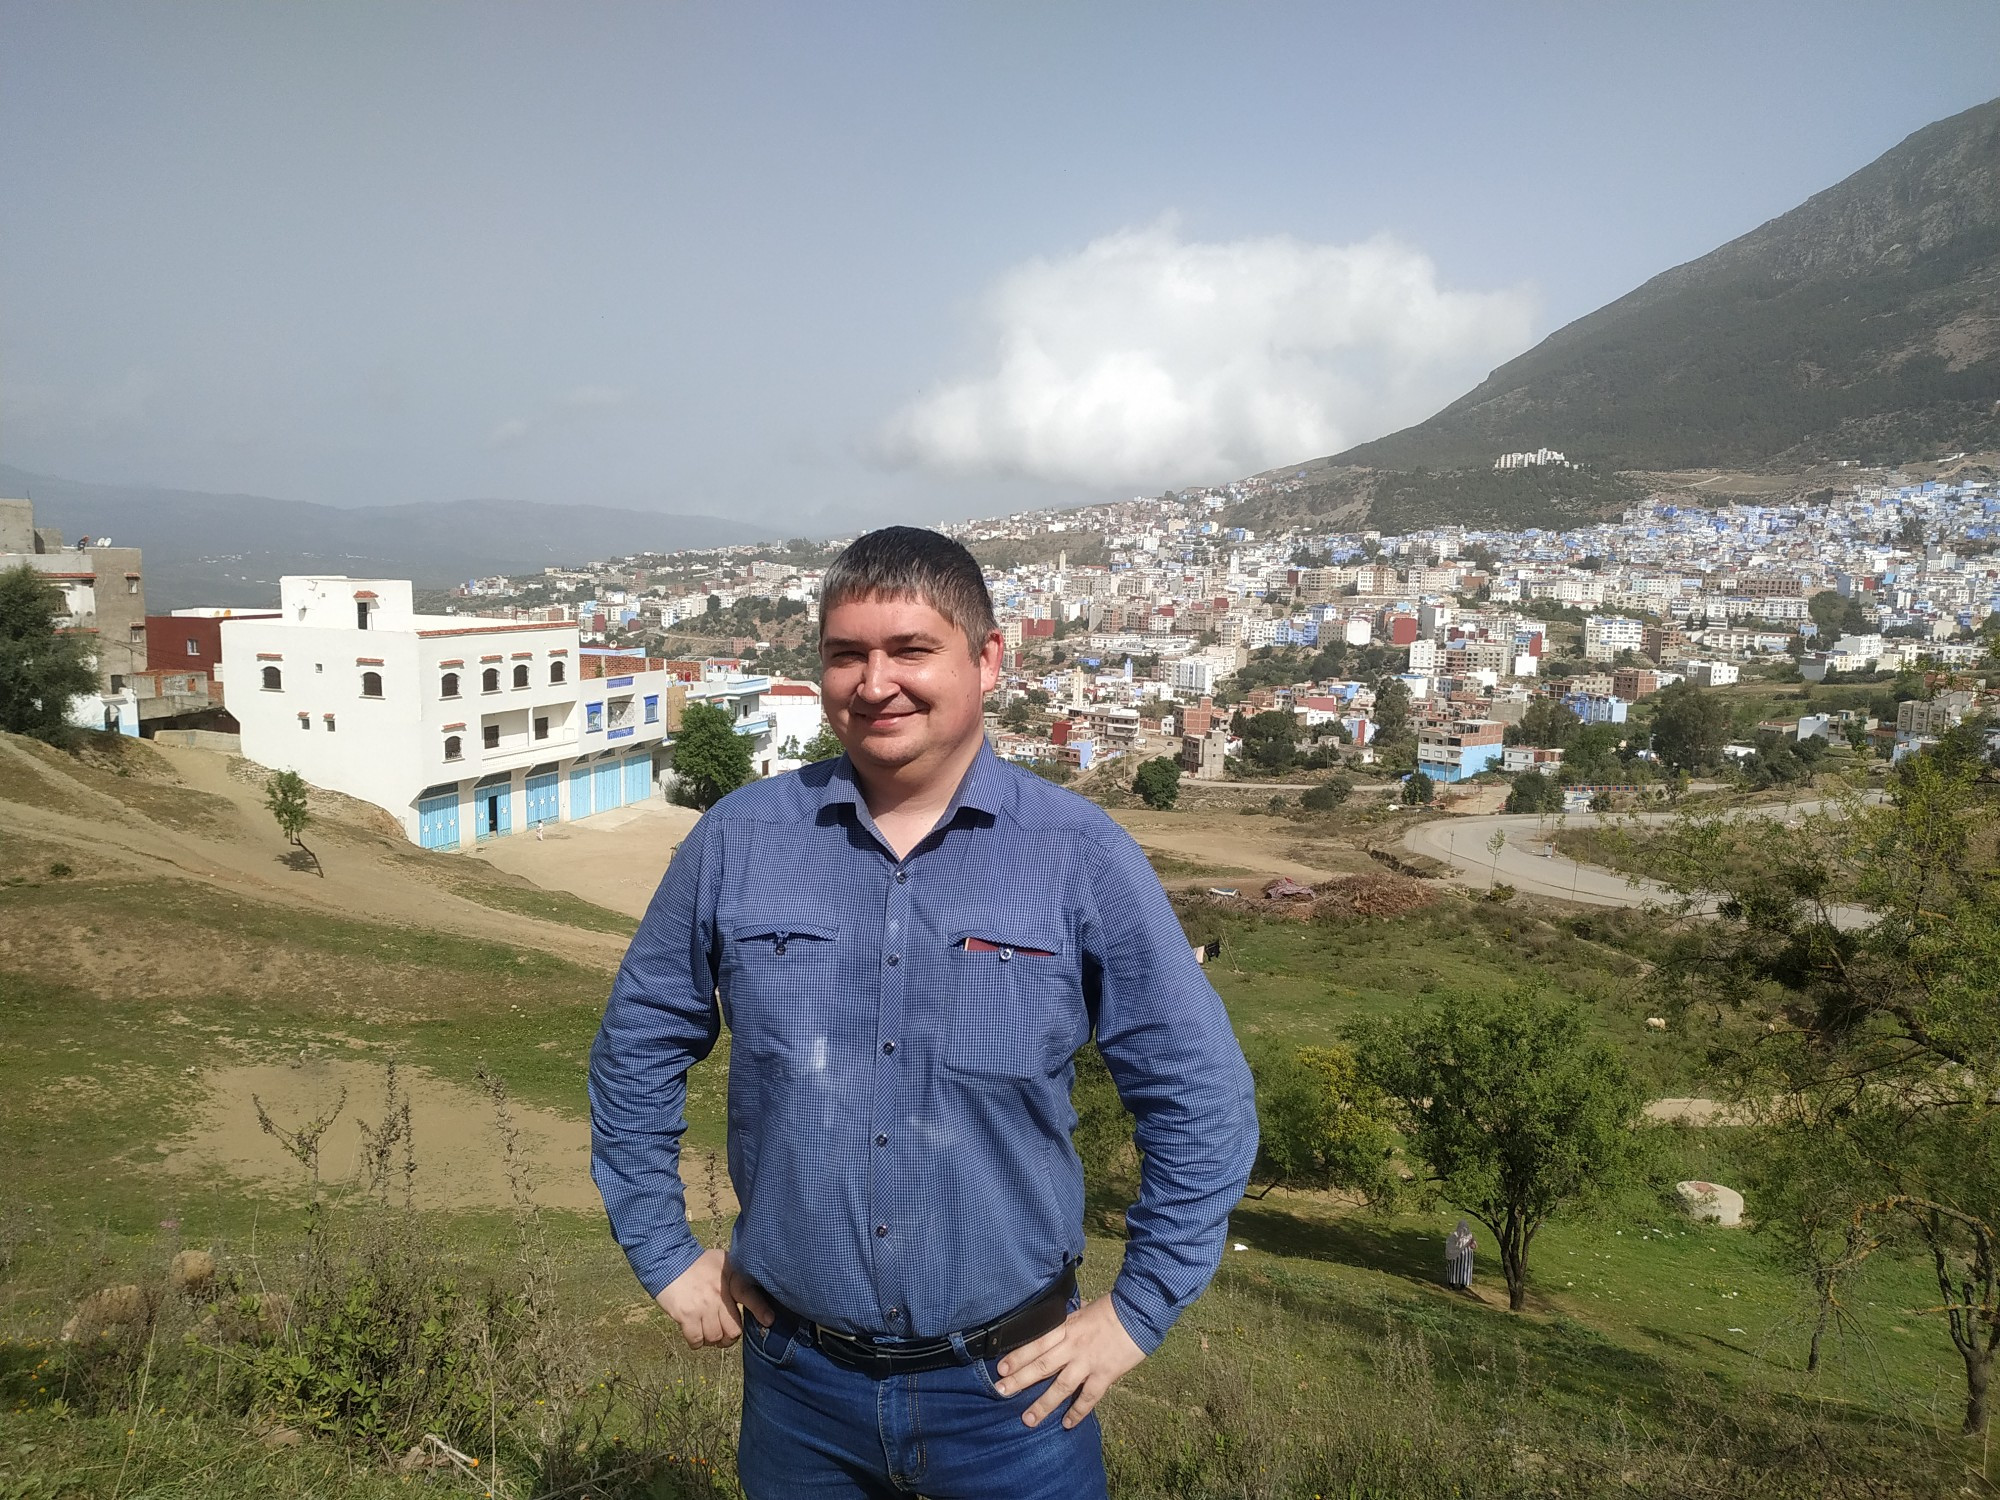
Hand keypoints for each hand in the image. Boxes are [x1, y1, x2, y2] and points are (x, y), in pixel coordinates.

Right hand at [654, 1248, 775, 1348]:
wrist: (669, 1261)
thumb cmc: (699, 1263)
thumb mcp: (724, 1262)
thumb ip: (738, 1276)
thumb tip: (755, 1287)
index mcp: (730, 1279)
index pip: (748, 1295)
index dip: (760, 1310)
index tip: (769, 1321)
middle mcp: (718, 1295)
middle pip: (733, 1329)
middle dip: (730, 1336)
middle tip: (726, 1333)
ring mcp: (702, 1307)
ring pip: (715, 1338)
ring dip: (713, 1340)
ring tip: (709, 1333)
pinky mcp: (686, 1316)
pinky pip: (696, 1340)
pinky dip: (697, 1342)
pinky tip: (696, 1334)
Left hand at [992, 1295, 1145, 1429]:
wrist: (1139, 1312)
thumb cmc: (1112, 1308)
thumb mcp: (1084, 1309)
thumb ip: (1069, 1320)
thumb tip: (1056, 1323)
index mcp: (1066, 1327)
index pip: (1036, 1343)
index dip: (1018, 1356)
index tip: (1001, 1368)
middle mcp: (1073, 1346)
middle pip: (1041, 1365)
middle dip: (1019, 1380)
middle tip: (1001, 1392)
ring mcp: (1088, 1361)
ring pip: (1061, 1386)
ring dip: (1043, 1404)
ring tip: (1028, 1419)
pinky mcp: (1105, 1374)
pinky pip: (1088, 1397)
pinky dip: (1077, 1412)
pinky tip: (1066, 1424)